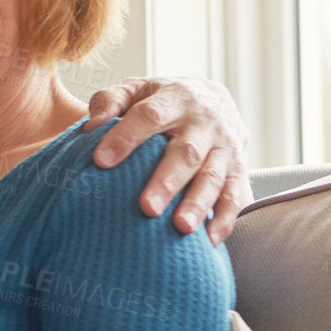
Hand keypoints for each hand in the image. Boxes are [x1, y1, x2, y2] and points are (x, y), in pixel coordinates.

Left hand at [84, 75, 251, 243]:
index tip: (101, 161)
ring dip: (198, 203)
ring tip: (180, 228)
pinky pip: (236, 195)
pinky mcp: (239, 169)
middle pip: (187, 153)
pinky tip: (208, 240)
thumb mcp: (135, 90)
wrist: (211, 98)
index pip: (150, 116)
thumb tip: (92, 126)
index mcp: (175, 99)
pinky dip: (225, 218)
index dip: (126, 137)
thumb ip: (110, 102)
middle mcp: (205, 123)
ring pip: (214, 176)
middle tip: (146, 208)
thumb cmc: (160, 100)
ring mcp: (226, 147)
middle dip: (167, 181)